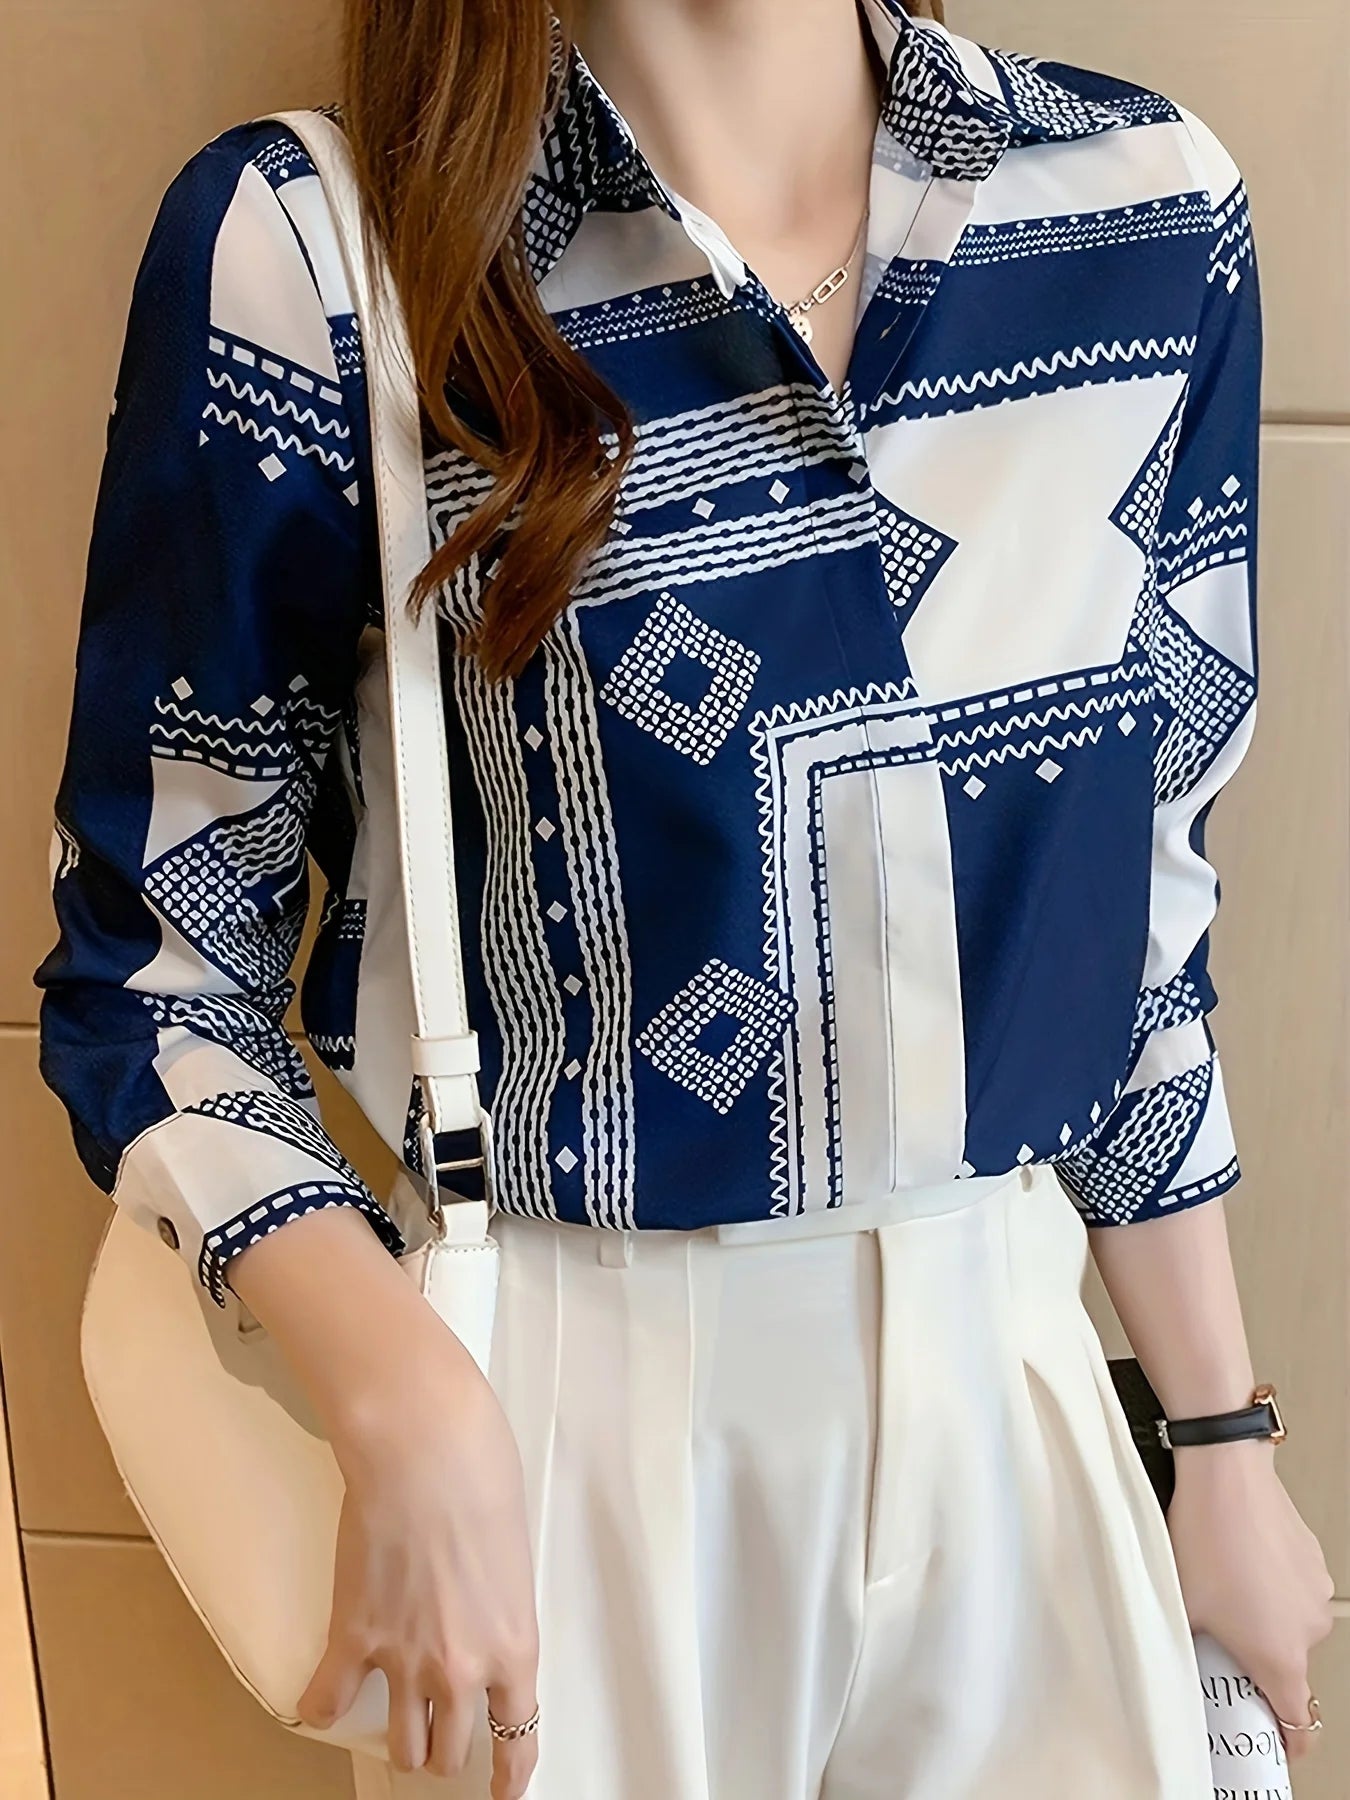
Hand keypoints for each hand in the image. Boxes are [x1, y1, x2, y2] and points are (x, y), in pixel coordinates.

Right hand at [297, 1329, 539, 1793]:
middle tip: (440, 1731)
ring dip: (398, 1737)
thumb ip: (501, 1607)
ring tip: (396, 1716)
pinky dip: (324, 1705)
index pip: (518, 1740)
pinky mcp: (353, 1638)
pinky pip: (330, 1701)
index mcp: (513, 1647)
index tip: (503, 1792)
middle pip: (449, 1754)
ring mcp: (403, 1660)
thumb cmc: (481, 1478)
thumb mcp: (515, 1556)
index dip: (509, 1777)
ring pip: (399, 1744)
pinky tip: (325, 1699)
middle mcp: (460, 1669)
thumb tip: (486, 1621)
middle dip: (446, 1749)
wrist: (424, 1450)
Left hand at [1167, 1439, 1333, 1762]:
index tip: (1267, 1742)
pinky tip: (1238, 1561)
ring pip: (1288, 1625)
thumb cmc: (1203, 1541)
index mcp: (1280, 1658)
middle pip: (1287, 1668)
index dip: (1283, 1741)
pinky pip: (1292, 1590)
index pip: (1298, 1725)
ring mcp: (1315, 1595)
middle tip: (1220, 1642)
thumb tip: (1179, 1665)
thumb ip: (1189, 1650)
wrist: (1227, 1477)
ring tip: (1224, 1590)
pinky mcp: (1314, 1561)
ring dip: (1263, 1619)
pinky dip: (1270, 1587)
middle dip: (1256, 1662)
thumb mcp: (1182, 1608)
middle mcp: (1308, 1632)